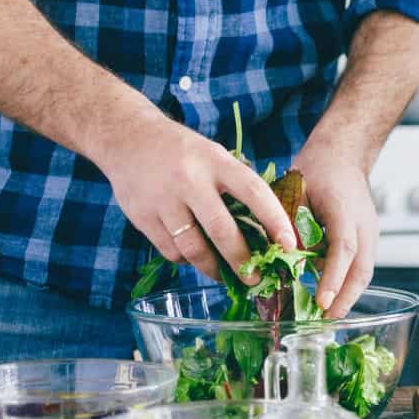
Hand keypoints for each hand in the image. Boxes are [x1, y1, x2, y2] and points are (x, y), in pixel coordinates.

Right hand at [98, 113, 295, 283]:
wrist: (129, 137)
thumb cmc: (184, 152)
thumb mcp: (214, 155)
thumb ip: (236, 184)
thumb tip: (269, 227)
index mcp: (216, 162)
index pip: (254, 192)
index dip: (275, 220)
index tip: (290, 245)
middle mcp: (190, 180)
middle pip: (221, 230)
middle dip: (242, 261)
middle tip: (256, 280)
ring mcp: (164, 200)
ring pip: (193, 248)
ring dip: (213, 268)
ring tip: (227, 277)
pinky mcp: (143, 217)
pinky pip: (171, 251)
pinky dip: (186, 260)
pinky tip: (195, 258)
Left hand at [292, 151, 378, 318]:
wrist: (343, 156)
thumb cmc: (318, 170)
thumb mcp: (296, 191)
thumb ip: (291, 223)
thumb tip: (283, 258)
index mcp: (345, 209)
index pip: (344, 249)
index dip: (333, 277)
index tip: (322, 301)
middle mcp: (365, 224)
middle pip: (362, 268)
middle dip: (346, 298)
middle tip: (327, 321)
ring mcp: (371, 232)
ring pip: (365, 271)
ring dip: (349, 296)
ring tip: (329, 316)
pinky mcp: (368, 239)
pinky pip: (362, 266)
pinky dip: (349, 284)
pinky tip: (333, 298)